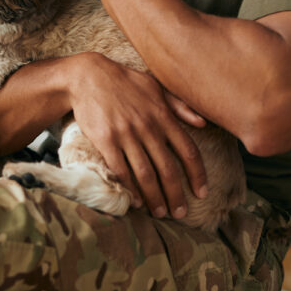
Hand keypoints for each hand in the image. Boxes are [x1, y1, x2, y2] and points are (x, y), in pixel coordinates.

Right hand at [68, 53, 207, 218]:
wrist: (87, 76)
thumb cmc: (124, 81)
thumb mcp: (155, 86)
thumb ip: (179, 105)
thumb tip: (203, 123)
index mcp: (163, 115)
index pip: (188, 150)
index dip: (197, 174)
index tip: (201, 193)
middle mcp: (148, 127)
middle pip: (168, 169)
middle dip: (176, 195)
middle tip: (180, 213)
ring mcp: (127, 134)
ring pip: (146, 174)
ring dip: (155, 198)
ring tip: (160, 213)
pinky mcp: (106, 140)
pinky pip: (121, 170)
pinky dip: (130, 189)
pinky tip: (135, 202)